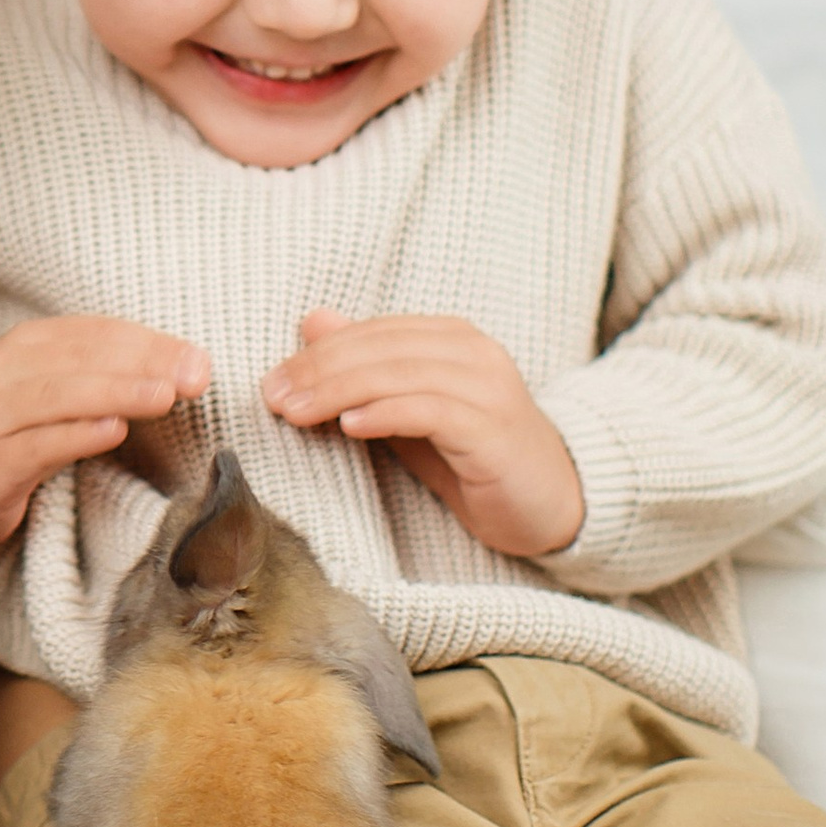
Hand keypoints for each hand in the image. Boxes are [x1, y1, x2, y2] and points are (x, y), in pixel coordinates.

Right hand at [0, 318, 211, 550]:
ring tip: (163, 397)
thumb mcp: (61, 399)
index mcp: (21, 347)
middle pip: (78, 360)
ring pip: (57, 398)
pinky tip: (114, 432)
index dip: (147, 343)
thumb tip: (189, 367)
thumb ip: (111, 377)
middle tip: (195, 377)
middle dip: (142, 365)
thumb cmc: (21, 440)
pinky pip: (35, 447)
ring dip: (115, 393)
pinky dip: (76, 436)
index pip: (92, 334)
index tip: (198, 360)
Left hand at [261, 309, 584, 560]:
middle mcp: (474, 353)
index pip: (373, 333)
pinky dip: (385, 412)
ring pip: (399, 374)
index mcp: (452, 339)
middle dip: (318, 370)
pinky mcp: (493, 429)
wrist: (553, 506)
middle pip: (381, 348)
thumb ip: (367, 371)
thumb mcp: (410, 412)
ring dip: (338, 391)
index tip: (273, 381)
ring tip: (294, 411)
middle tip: (273, 396)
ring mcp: (488, 389)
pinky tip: (349, 426)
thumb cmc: (475, 460)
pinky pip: (431, 411)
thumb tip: (313, 320)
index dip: (318, 352)